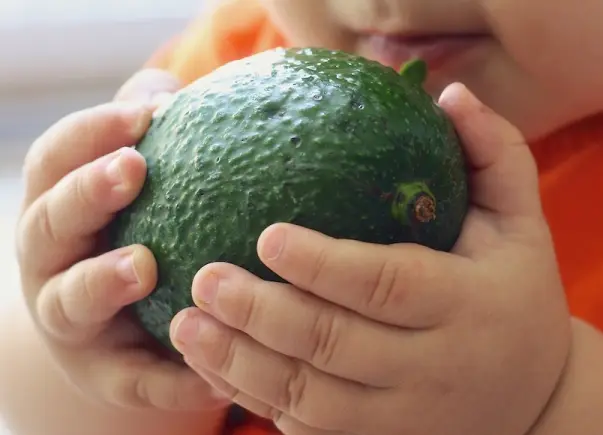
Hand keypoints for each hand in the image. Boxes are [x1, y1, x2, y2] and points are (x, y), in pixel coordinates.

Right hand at [15, 70, 229, 410]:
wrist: (115, 335)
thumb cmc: (132, 234)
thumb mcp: (133, 187)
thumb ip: (148, 138)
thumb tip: (177, 90)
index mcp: (56, 207)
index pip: (55, 160)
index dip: (90, 133)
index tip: (143, 114)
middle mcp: (50, 263)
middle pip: (49, 224)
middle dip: (85, 193)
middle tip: (133, 168)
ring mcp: (70, 322)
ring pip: (70, 301)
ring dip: (101, 281)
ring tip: (143, 267)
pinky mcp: (105, 375)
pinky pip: (132, 380)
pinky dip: (167, 379)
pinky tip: (211, 376)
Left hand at [170, 83, 573, 434]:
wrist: (539, 405)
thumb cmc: (518, 296)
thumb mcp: (523, 225)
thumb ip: (496, 155)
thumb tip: (451, 94)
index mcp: (468, 305)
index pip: (388, 284)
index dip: (324, 264)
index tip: (266, 236)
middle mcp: (435, 369)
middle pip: (335, 344)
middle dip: (262, 313)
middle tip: (206, 276)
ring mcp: (405, 419)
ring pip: (310, 398)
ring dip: (240, 363)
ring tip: (187, 323)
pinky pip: (308, 430)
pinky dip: (256, 400)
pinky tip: (215, 368)